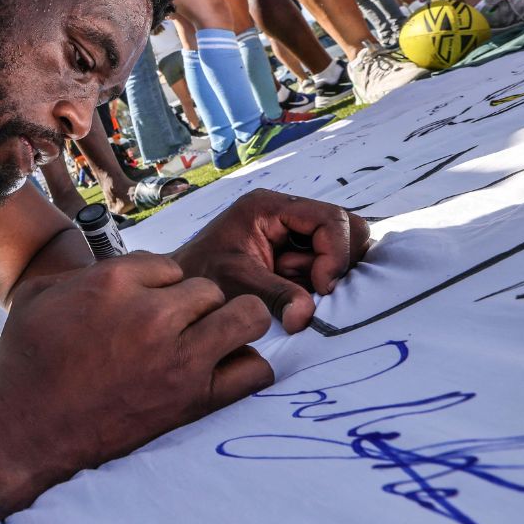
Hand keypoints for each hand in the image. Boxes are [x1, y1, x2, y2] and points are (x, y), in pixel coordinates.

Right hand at [0, 252, 273, 467]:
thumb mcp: (39, 296)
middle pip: (209, 288)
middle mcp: (152, 314)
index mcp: (113, 282)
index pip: (169, 265)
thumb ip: (83, 274)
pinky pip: (254, 370)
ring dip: (232, 325)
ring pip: (245, 316)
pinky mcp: (194, 400)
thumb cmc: (24, 362)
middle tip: (176, 330)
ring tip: (212, 342)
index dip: (161, 286)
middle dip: (195, 305)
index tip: (148, 308)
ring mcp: (178, 357)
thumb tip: (115, 271)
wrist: (23, 431)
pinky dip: (245, 367)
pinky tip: (222, 372)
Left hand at [173, 189, 371, 332]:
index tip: (322, 286)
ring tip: (292, 287)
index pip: (331, 218)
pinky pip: (325, 264)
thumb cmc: (200, 277)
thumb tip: (305, 316)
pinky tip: (291, 290)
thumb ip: (275, 295)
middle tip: (314, 288)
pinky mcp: (294, 253)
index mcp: (268, 207)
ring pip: (339, 248)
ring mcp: (291, 233)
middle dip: (336, 262)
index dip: (336, 253)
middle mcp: (284, 213)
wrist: (179, 289)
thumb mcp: (236, 283)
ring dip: (325, 273)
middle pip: (345, 228)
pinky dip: (317, 282)